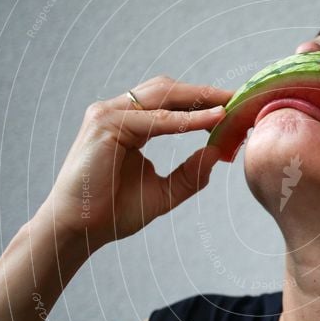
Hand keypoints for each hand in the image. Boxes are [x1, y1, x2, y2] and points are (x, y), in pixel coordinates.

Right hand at [37, 76, 231, 252]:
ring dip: (200, 99)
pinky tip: (212, 121)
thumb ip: (189, 174)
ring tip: (230, 104)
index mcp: (128, 123)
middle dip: (205, 93)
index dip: (202, 102)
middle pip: (168, 90)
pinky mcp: (105, 124)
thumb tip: (218, 153)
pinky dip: (186, 120)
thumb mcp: (163, 193)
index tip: (234, 107)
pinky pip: (155, 119)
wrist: (79, 230)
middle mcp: (117, 112)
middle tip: (239, 98)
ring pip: (163, 96)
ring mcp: (108, 114)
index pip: (170, 103)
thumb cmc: (113, 213)